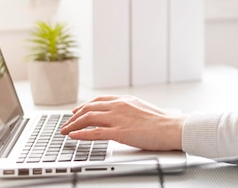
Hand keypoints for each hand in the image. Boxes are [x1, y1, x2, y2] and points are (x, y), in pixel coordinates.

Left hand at [60, 95, 186, 150]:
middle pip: (90, 108)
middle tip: (67, 123)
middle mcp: (119, 106)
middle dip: (75, 116)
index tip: (77, 111)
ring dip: (73, 125)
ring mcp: (118, 119)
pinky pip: (95, 133)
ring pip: (89, 118)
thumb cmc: (162, 121)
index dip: (85, 106)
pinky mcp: (119, 132)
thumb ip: (130, 110)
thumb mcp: (143, 109)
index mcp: (125, 100)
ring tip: (65, 131)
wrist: (171, 127)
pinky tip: (73, 136)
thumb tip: (125, 115)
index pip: (99, 100)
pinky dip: (81, 134)